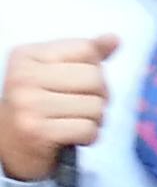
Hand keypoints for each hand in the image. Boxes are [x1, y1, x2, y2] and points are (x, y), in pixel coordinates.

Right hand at [0, 36, 117, 181]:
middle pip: (95, 78)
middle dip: (98, 97)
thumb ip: (85, 55)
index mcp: (26, 55)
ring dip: (94, 119)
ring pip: (96, 106)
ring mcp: (28, 105)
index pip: (87, 50)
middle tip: (79, 107)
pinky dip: (88, 136)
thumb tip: (114, 39)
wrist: (12, 147)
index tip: (75, 84)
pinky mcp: (38, 132)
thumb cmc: (39, 106)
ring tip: (73, 122)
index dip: (94, 70)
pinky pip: (89, 129)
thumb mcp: (56, 73)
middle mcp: (22, 77)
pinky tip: (71, 136)